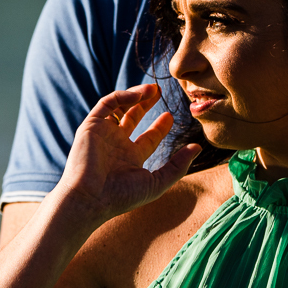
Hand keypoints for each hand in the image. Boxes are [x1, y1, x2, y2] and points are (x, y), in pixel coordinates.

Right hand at [56, 84, 200, 224]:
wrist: (90, 198)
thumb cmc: (121, 196)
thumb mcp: (157, 182)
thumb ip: (178, 166)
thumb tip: (197, 147)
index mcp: (130, 158)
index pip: (149, 137)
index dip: (161, 126)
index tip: (171, 116)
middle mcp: (116, 144)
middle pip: (132, 117)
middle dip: (146, 104)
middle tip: (159, 92)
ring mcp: (104, 134)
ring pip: (119, 107)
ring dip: (135, 96)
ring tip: (152, 89)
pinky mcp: (91, 126)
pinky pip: (107, 104)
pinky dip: (123, 96)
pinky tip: (139, 95)